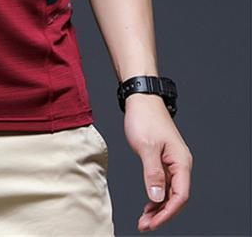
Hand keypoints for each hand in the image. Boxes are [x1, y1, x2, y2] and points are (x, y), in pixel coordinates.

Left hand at [123, 93, 192, 231]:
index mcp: (181, 162)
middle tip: (144, 225)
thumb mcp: (146, 147)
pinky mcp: (163, 159)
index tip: (152, 223)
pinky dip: (155, 195)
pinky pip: (163, 183)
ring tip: (144, 219)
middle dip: (162, 214)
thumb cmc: (145, 118)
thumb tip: (158, 197)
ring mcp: (172, 162)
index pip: (180, 196)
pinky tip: (148, 203)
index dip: (167, 212)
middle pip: (176, 197)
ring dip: (158, 207)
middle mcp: (180, 164)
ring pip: (169, 192)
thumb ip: (153, 173)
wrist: (141, 99)